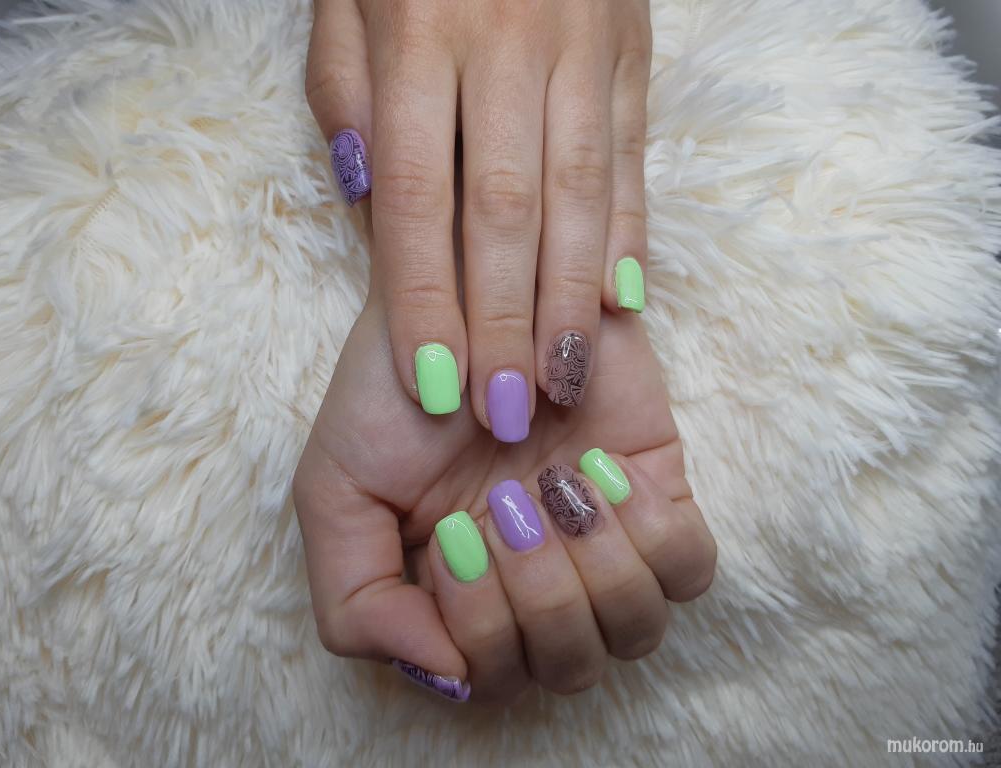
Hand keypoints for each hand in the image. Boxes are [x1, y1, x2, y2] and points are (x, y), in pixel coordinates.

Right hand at [293, 301, 715, 702]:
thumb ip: (358, 605)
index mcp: (460, 598)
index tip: (457, 530)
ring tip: (555, 483)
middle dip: (534, 591)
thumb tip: (450, 677)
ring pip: (634, 629)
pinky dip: (650, 535)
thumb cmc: (395, 390)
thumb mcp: (336, 494)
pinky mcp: (658, 494)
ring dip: (590, 563)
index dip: (481, 628)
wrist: (459, 293)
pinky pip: (689, 569)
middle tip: (504, 500)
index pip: (491, 679)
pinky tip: (605, 475)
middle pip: (568, 665)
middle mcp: (536, 582)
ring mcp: (601, 542)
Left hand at [305, 0, 651, 435]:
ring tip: (564, 379)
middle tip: (505, 413)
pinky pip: (633, 154)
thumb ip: (345, 96)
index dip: (425, 299)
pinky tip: (623, 304)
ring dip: (574, 299)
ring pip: (580, 193)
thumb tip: (374, 207)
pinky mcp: (633, 48)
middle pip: (506, 211)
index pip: (418, 197)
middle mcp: (507, 43)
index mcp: (418, 34)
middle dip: (506, 321)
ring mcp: (582, 44)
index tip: (434, 385)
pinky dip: (630, 234)